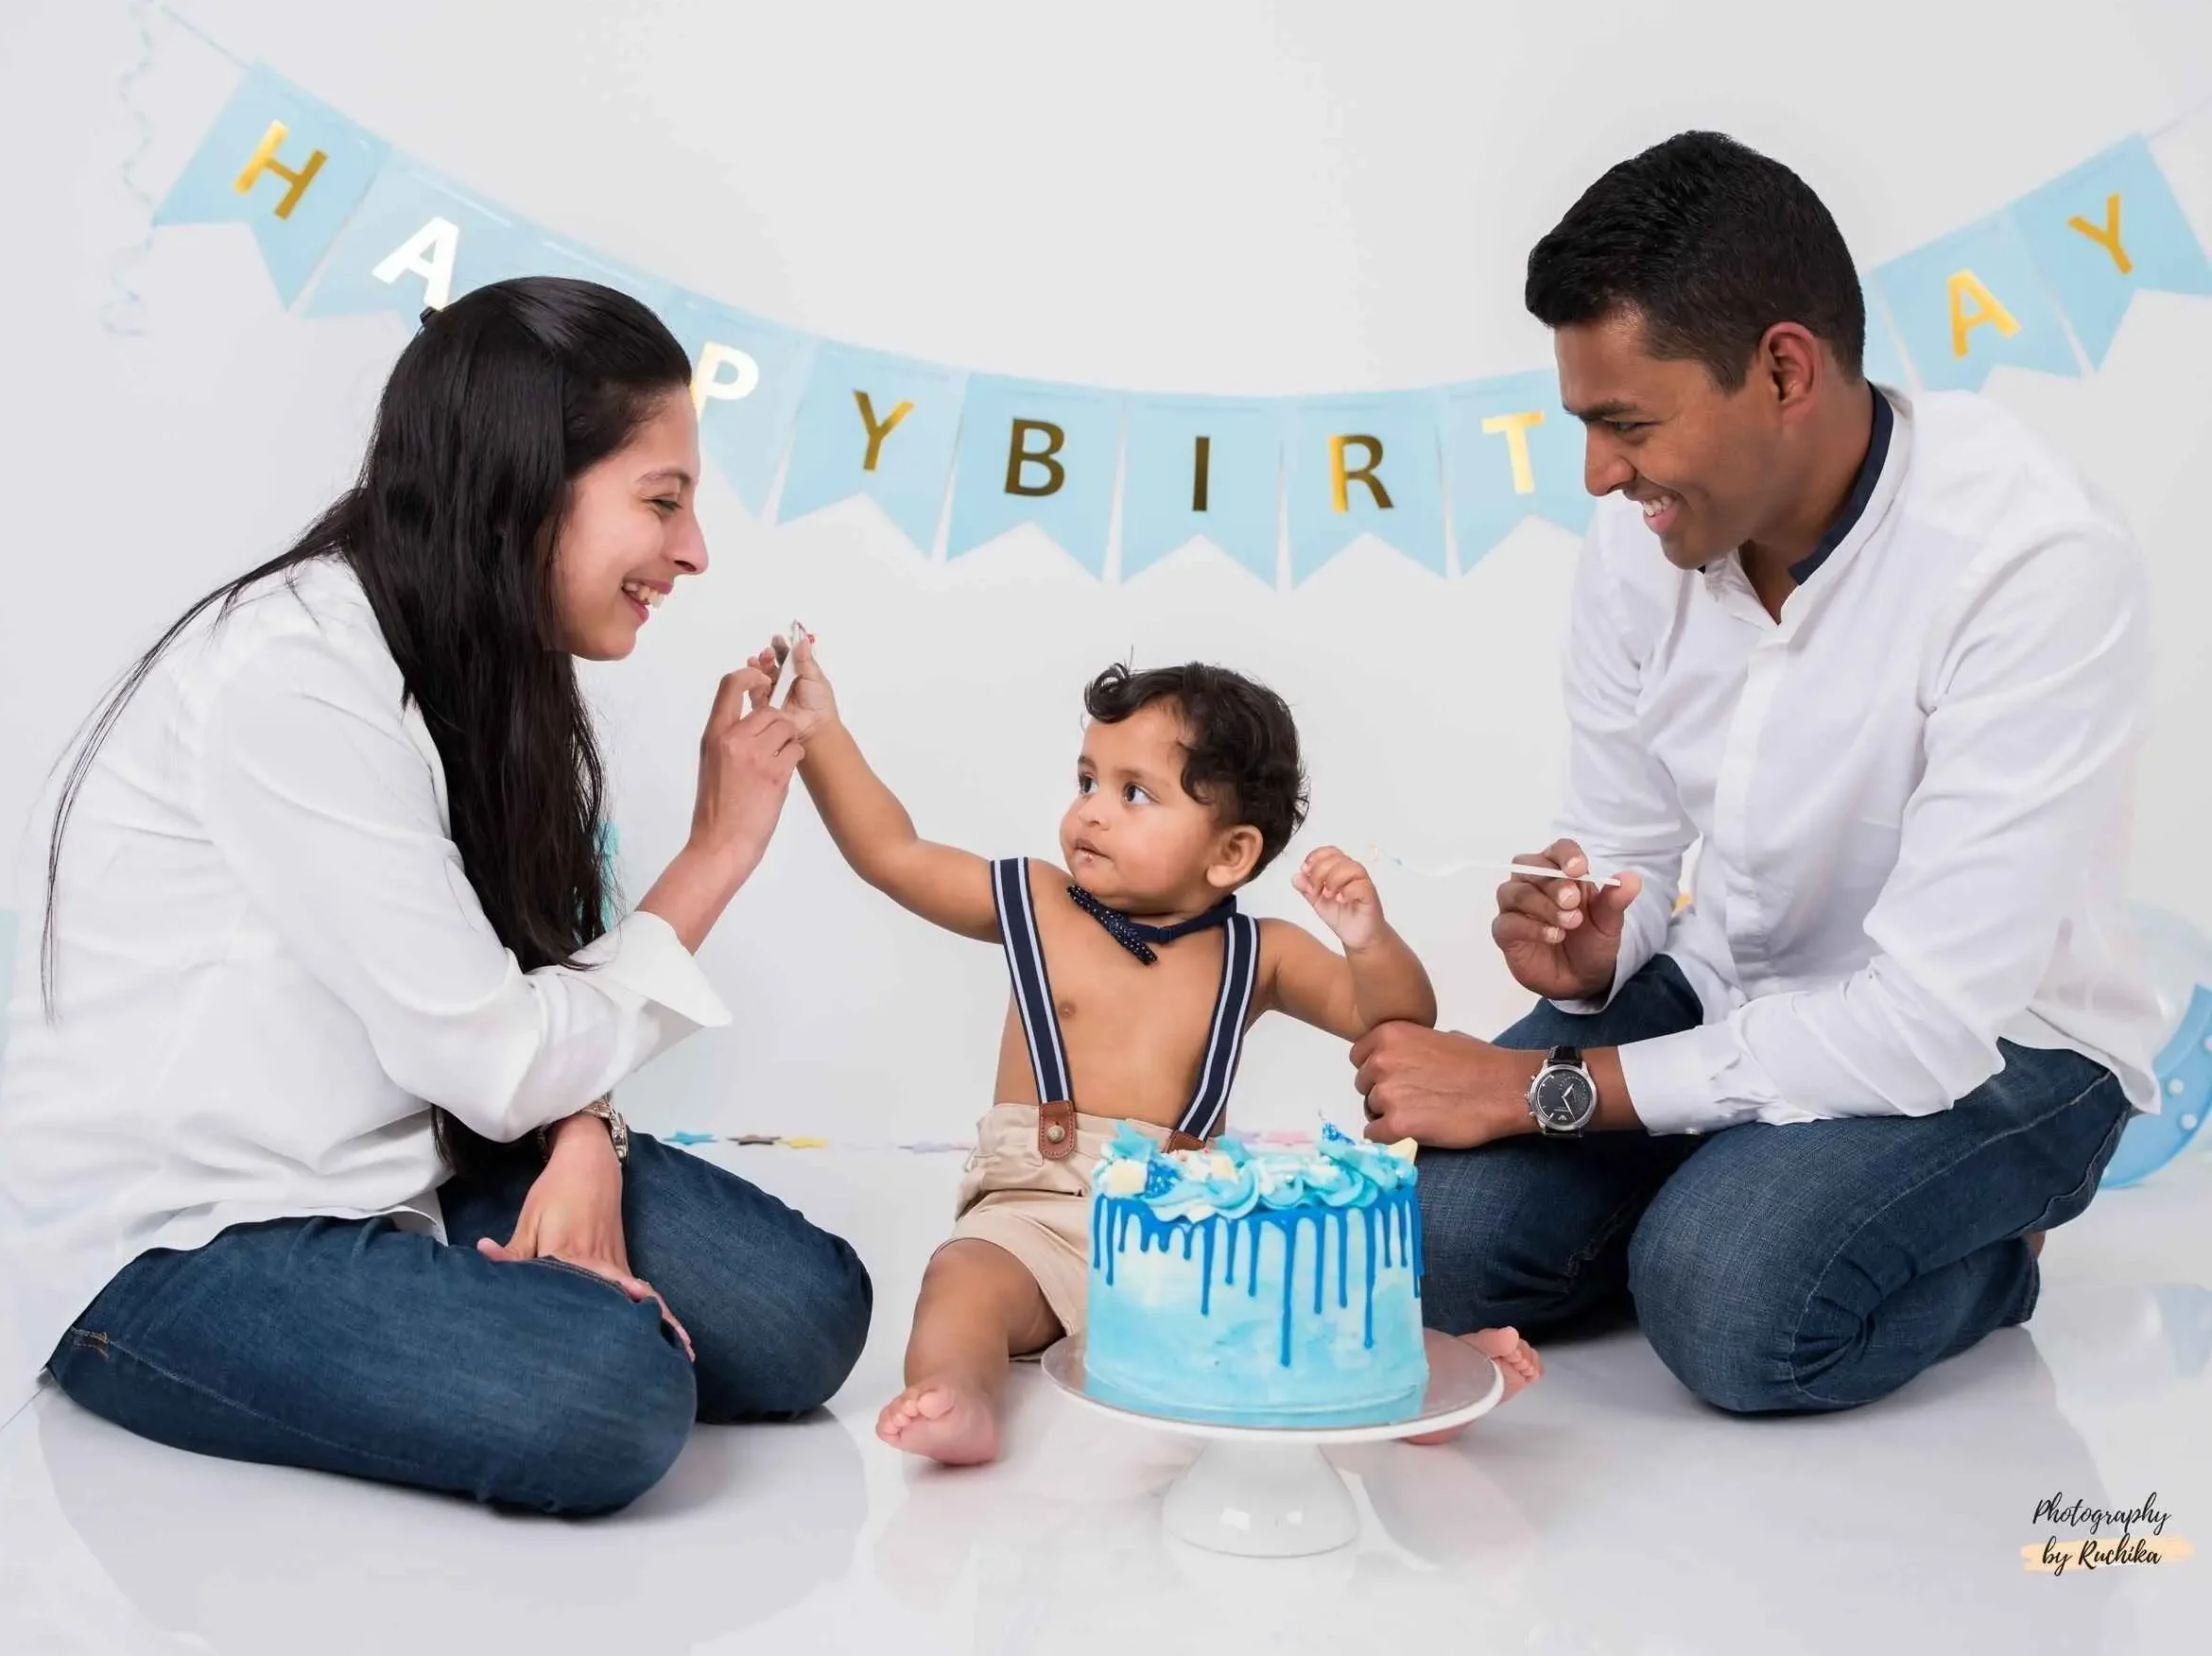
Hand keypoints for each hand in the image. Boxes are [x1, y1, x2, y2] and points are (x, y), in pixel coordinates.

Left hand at [477, 1116, 693, 1359]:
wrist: (589, 1165)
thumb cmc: (556, 1193)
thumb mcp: (529, 1221)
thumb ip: (512, 1251)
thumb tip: (485, 1259)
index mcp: (575, 1252)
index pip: (582, 1288)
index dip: (594, 1309)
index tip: (609, 1331)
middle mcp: (602, 1262)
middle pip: (622, 1299)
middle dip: (641, 1326)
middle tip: (657, 1357)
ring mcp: (618, 1263)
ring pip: (643, 1297)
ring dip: (663, 1322)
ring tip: (686, 1351)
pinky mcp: (622, 1264)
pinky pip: (644, 1292)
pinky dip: (660, 1310)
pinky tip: (675, 1332)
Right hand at [688, 663, 804, 878]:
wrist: (720, 843)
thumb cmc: (716, 807)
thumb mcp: (711, 763)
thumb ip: (727, 739)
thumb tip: (750, 720)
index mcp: (714, 735)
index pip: (730, 685)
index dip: (750, 675)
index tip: (762, 679)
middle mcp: (733, 740)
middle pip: (769, 710)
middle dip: (778, 723)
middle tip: (773, 745)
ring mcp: (755, 756)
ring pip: (787, 728)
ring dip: (788, 742)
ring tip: (775, 763)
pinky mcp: (775, 774)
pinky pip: (796, 750)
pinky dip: (793, 759)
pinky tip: (780, 776)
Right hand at [742, 629, 839, 741]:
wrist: (815, 727)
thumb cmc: (819, 703)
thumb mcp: (815, 678)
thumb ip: (806, 660)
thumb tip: (802, 641)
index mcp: (797, 674)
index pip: (785, 657)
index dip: (780, 647)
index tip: (776, 639)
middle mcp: (783, 683)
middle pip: (771, 665)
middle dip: (767, 656)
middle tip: (767, 651)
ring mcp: (773, 694)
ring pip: (761, 676)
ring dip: (759, 666)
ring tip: (759, 659)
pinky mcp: (765, 706)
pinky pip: (756, 692)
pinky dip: (752, 682)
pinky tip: (753, 673)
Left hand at [1293, 846, 1385, 950]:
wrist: (1358, 937)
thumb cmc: (1342, 916)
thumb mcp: (1317, 901)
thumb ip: (1307, 889)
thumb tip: (1296, 877)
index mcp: (1339, 870)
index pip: (1329, 852)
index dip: (1315, 857)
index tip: (1305, 871)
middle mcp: (1352, 873)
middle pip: (1337, 858)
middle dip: (1320, 872)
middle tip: (1315, 889)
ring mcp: (1363, 883)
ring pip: (1351, 867)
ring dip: (1334, 879)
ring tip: (1328, 895)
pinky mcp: (1370, 896)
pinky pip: (1362, 885)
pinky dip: (1348, 891)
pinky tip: (1340, 900)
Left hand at [1350, 1023, 1539, 1149]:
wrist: (1506, 1089)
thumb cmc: (1480, 1062)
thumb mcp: (1438, 1038)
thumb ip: (1409, 1047)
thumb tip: (1401, 1061)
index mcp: (1389, 1035)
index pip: (1359, 1056)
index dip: (1377, 1070)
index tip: (1396, 1078)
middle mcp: (1381, 1061)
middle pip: (1364, 1085)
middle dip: (1383, 1093)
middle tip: (1413, 1100)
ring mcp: (1386, 1093)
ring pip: (1371, 1110)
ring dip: (1389, 1115)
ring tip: (1420, 1116)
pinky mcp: (1396, 1124)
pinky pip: (1375, 1135)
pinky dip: (1390, 1138)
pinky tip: (1414, 1133)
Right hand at [1491, 838, 1643, 1000]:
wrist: (1582, 979)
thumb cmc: (1591, 941)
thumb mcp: (1609, 922)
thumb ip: (1615, 900)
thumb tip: (1632, 879)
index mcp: (1559, 873)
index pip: (1557, 850)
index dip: (1565, 855)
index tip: (1579, 869)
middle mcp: (1532, 883)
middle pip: (1530, 867)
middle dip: (1553, 883)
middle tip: (1574, 902)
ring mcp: (1515, 907)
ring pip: (1515, 892)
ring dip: (1543, 906)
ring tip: (1569, 923)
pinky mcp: (1505, 932)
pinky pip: (1507, 922)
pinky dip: (1531, 927)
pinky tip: (1553, 936)